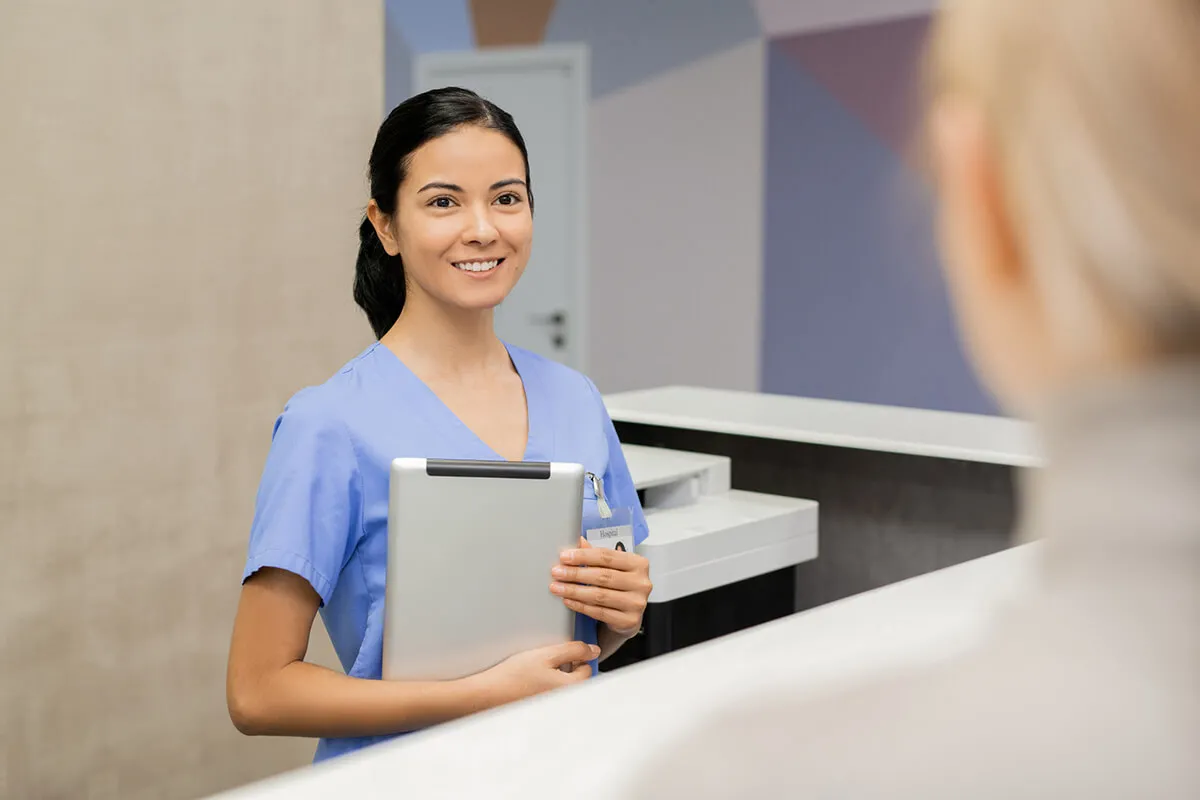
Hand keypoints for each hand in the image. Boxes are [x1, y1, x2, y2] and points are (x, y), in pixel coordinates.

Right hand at [472, 641, 596, 705]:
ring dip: (559, 677)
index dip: (577, 655)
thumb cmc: (514, 676)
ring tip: (540, 671)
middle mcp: (565, 702)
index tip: (565, 651)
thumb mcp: (546, 654)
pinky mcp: (542, 710)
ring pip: (565, 687)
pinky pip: (553, 695)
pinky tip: (533, 681)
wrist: (489, 693)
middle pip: (578, 680)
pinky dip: (548, 686)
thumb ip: (574, 650)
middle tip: (551, 660)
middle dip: (570, 668)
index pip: (588, 669)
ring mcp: (554, 708)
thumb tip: (593, 650)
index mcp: (571, 689)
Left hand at [551, 537, 651, 636]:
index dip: (583, 556)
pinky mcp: (629, 621)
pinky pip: (599, 612)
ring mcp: (636, 603)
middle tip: (557, 572)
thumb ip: (598, 556)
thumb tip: (579, 541)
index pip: (607, 556)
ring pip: (599, 595)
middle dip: (575, 574)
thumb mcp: (612, 569)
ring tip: (557, 587)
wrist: (627, 617)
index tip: (564, 557)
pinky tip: (568, 601)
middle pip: (602, 576)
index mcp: (638, 563)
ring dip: (574, 591)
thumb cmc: (619, 588)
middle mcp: (641, 583)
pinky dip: (581, 606)